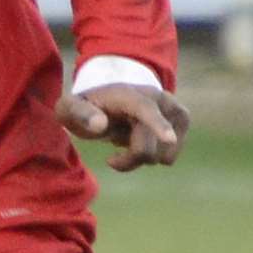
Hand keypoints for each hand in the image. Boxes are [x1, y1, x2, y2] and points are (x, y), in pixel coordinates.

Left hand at [55, 84, 188, 171]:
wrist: (109, 96)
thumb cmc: (87, 106)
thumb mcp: (69, 109)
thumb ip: (78, 114)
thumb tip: (100, 124)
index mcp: (126, 94)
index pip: (144, 109)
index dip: (158, 124)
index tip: (169, 138)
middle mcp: (155, 96)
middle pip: (146, 148)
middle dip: (128, 159)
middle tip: (112, 155)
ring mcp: (171, 107)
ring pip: (161, 155)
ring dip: (140, 157)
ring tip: (127, 140)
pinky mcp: (182, 119)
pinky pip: (169, 157)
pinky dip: (154, 156)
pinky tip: (141, 141)